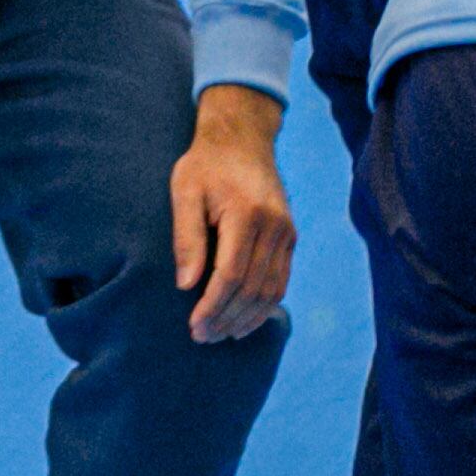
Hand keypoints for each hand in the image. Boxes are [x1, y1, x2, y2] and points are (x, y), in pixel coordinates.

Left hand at [170, 84, 294, 341]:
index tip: (193, 327)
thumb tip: (187, 285)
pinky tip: (244, 321)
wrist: (242, 139)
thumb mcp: (185, 193)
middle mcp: (274, 225)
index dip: (212, 306)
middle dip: (227, 318)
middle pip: (252, 287)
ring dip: (247, 318)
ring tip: (220, 334)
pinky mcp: (289, 236)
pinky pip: (281, 280)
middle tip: (202, 337)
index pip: (231, 274)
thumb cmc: (206, 166)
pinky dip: (265, 306)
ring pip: (272, 289)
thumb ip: (187, 238)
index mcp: (247, 214)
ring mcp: (286, 231)